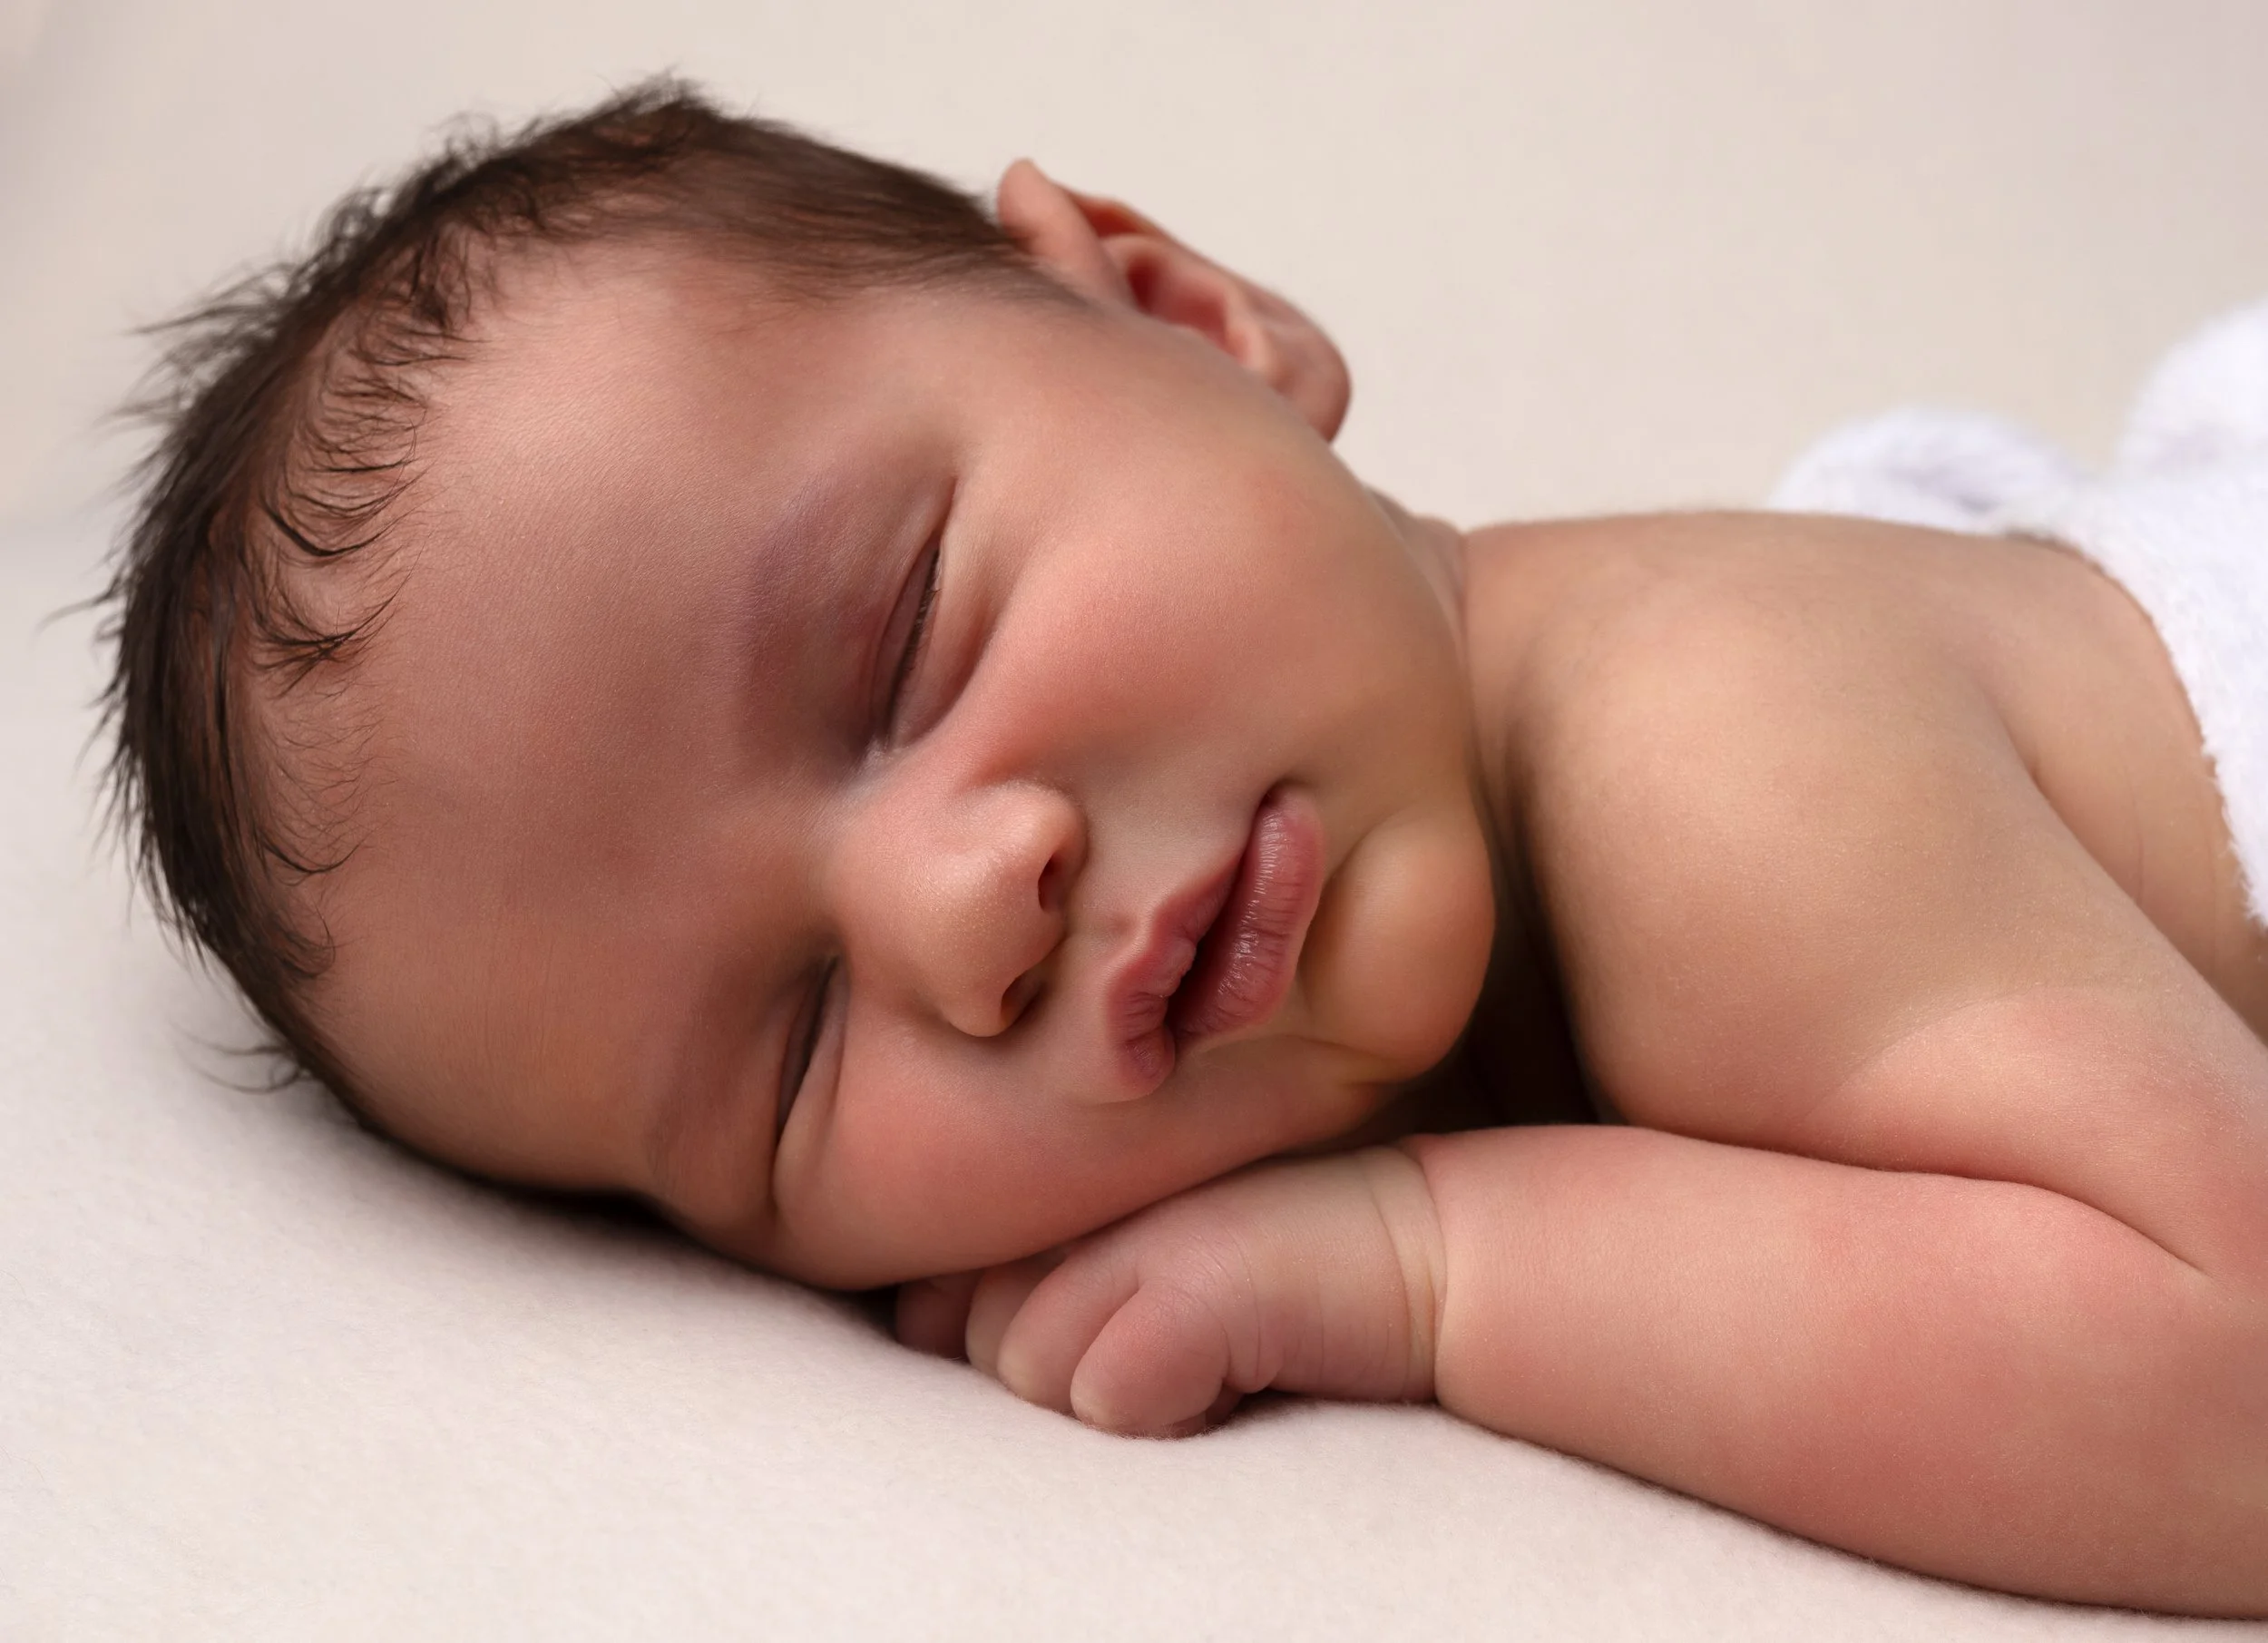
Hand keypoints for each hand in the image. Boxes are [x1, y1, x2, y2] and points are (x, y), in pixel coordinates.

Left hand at [896, 1147, 1444, 1435]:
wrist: (1422, 1254)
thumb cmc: (1269, 1279)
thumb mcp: (1136, 1272)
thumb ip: (1029, 1283)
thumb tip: (914, 1322)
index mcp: (1055, 1193)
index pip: (937, 1304)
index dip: (993, 1338)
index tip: (1108, 1336)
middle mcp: (1077, 1195)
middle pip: (985, 1350)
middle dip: (1068, 1375)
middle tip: (1178, 1342)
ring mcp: (1129, 1231)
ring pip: (1034, 1376)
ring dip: (1122, 1395)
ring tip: (1211, 1356)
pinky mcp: (1189, 1283)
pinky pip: (1108, 1398)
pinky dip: (1172, 1408)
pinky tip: (1236, 1374)